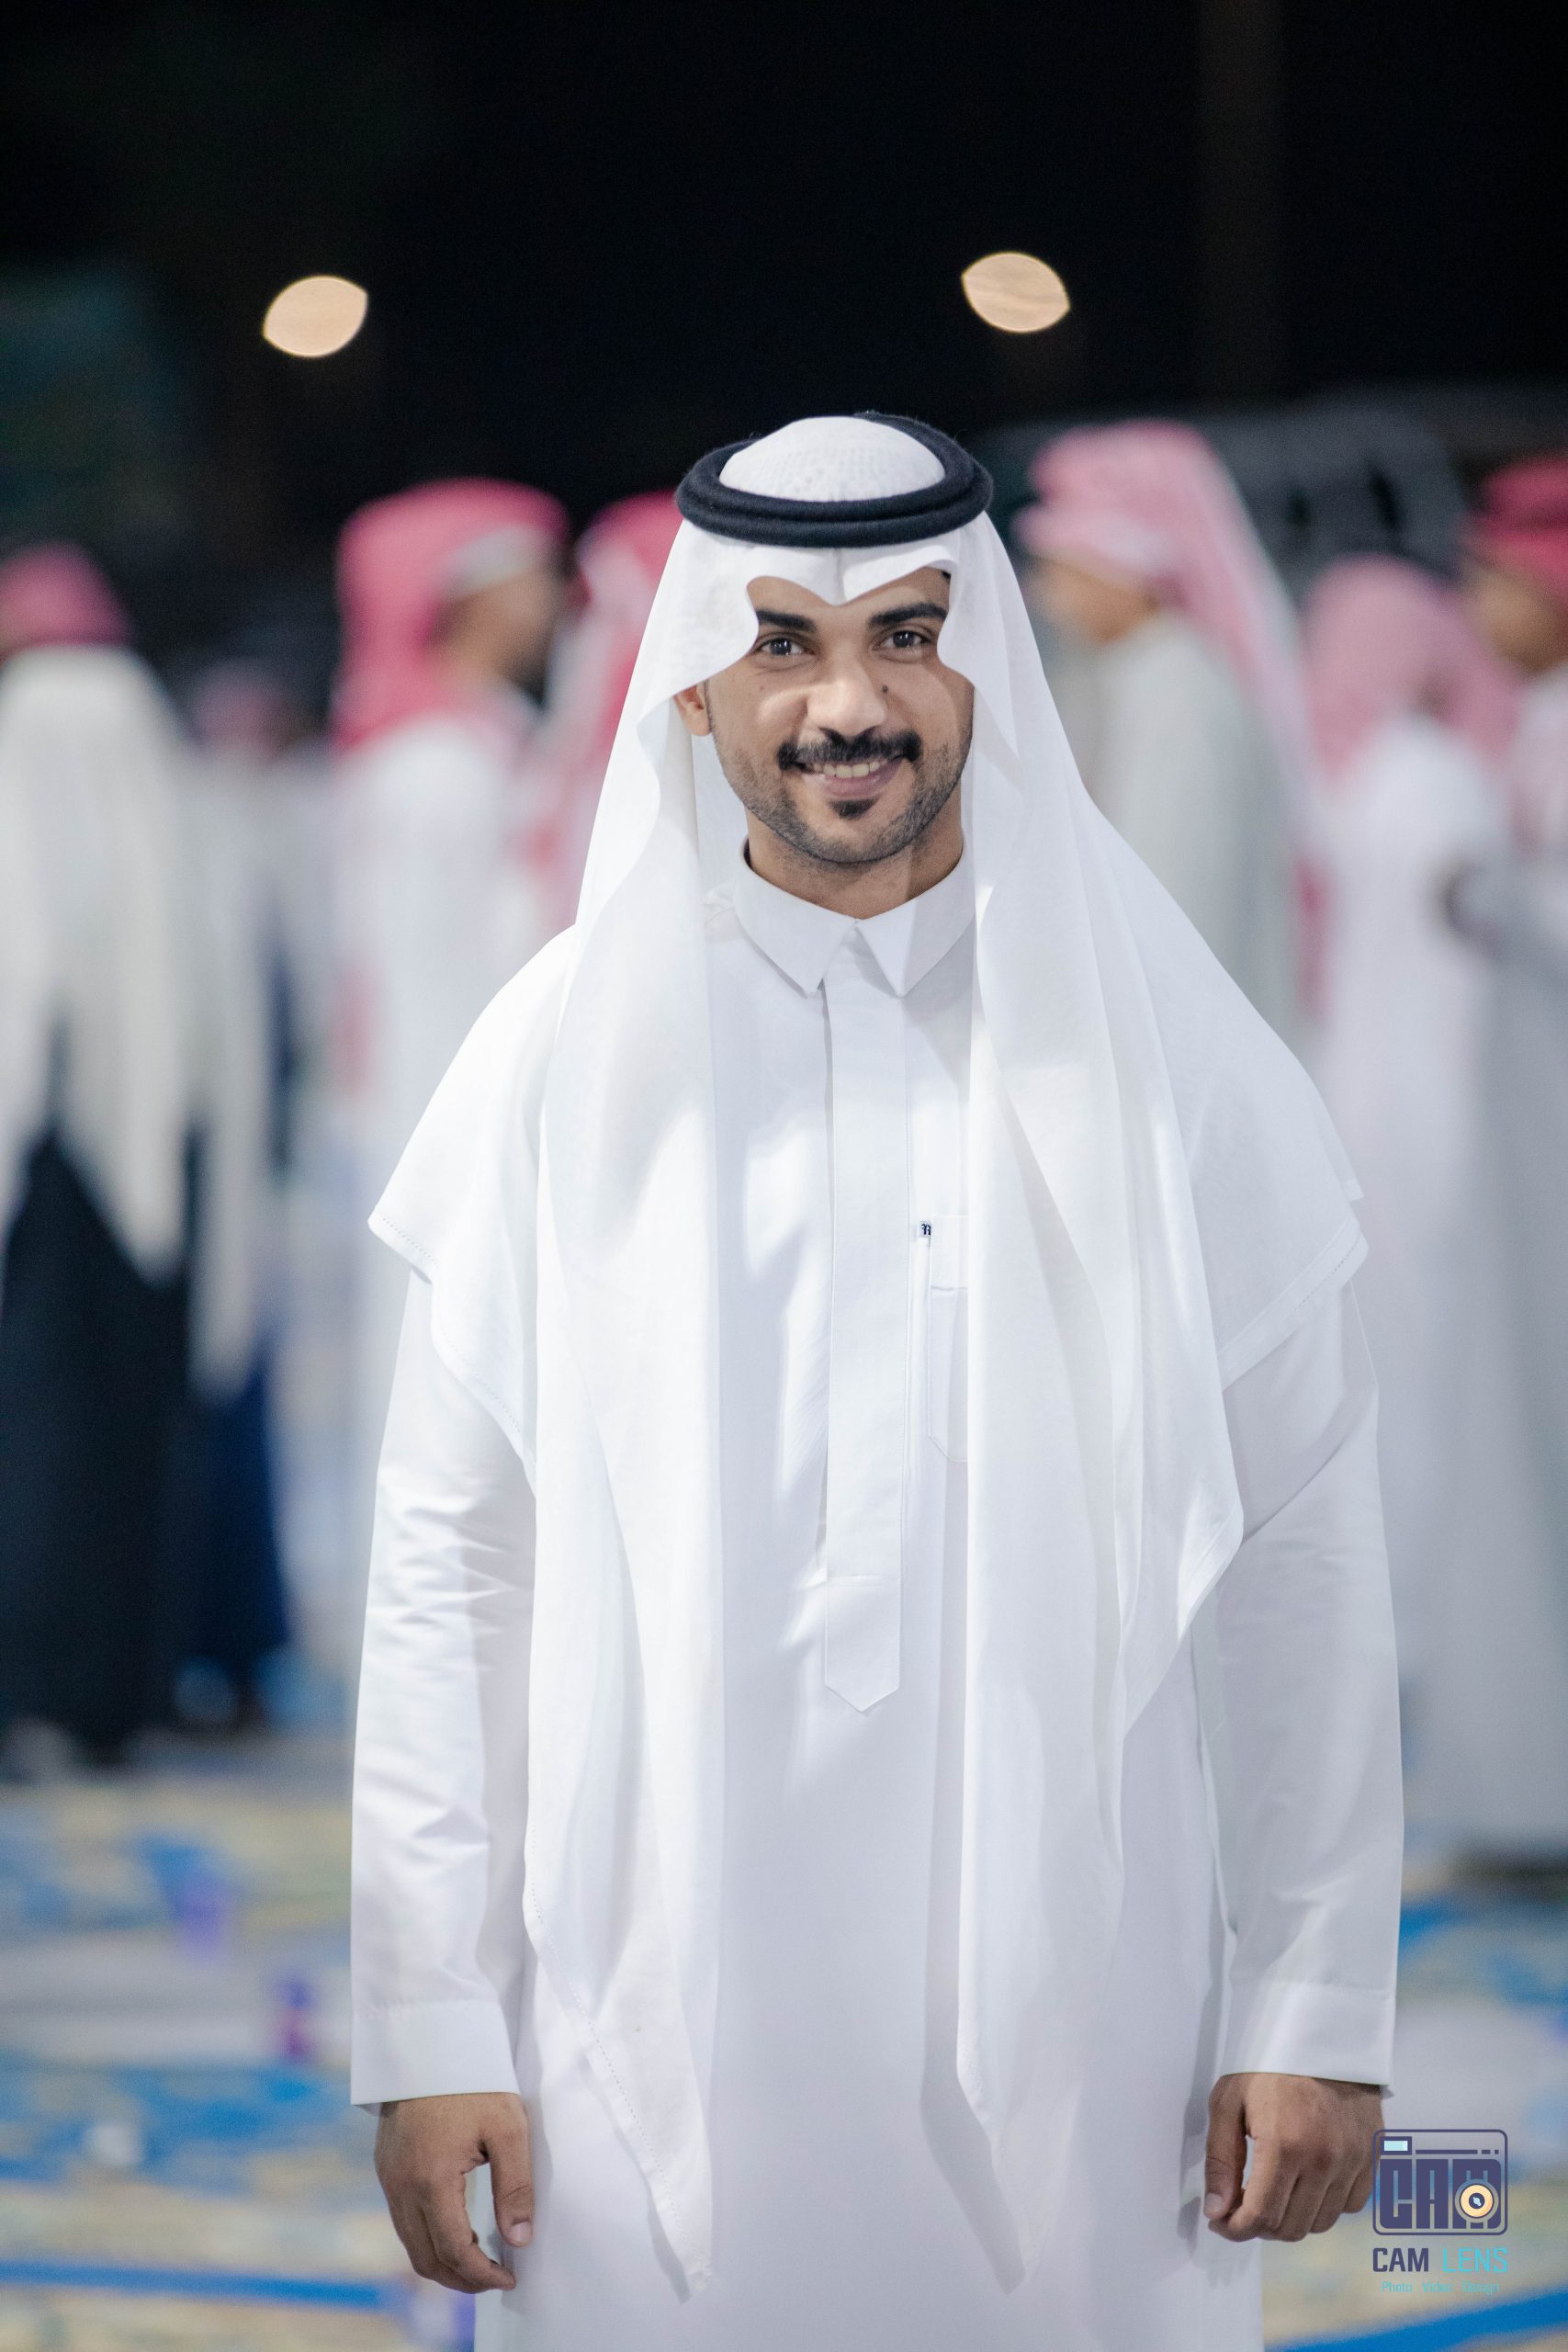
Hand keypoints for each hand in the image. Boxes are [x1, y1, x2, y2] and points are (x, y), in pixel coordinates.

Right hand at [375, 2091, 533, 2292]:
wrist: (431, 2040)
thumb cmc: (474, 2080)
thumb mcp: (508, 2127)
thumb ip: (516, 2187)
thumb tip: (520, 2238)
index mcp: (431, 2179)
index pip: (453, 2251)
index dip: (481, 2274)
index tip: (509, 2277)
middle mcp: (401, 2186)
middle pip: (426, 2258)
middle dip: (461, 2279)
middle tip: (495, 2277)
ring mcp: (389, 2178)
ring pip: (410, 2243)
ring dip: (443, 2262)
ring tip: (480, 2261)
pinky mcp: (386, 2168)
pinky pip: (403, 2221)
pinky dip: (429, 2238)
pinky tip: (456, 2230)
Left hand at [1204, 2072, 1380, 2241]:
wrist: (1322, 2034)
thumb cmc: (1270, 2063)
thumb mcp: (1228, 2101)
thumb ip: (1220, 2160)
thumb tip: (1217, 2211)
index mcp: (1284, 2146)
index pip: (1261, 2216)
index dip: (1235, 2229)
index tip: (1221, 2223)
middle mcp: (1323, 2161)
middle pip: (1290, 2227)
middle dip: (1259, 2227)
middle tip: (1242, 2207)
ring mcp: (1352, 2162)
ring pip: (1320, 2223)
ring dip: (1291, 2219)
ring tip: (1272, 2195)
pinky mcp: (1371, 2157)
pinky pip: (1350, 2206)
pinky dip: (1325, 2206)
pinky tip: (1305, 2184)